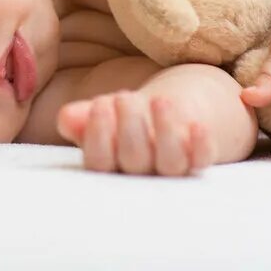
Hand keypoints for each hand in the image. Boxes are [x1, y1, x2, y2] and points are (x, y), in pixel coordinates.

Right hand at [57, 91, 214, 175]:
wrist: (166, 113)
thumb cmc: (124, 116)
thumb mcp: (101, 113)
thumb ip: (80, 117)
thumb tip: (67, 118)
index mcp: (111, 165)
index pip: (99, 162)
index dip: (98, 136)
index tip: (101, 104)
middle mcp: (141, 174)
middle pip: (134, 160)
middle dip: (129, 126)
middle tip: (124, 96)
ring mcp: (172, 169)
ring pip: (170, 162)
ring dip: (164, 130)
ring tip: (158, 100)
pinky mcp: (199, 159)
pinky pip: (203, 159)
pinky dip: (202, 144)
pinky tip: (196, 125)